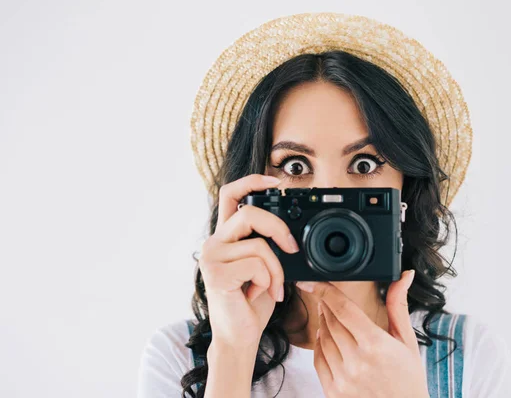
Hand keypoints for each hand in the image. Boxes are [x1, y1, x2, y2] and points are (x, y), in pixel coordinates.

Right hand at [197, 174, 298, 349]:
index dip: (252, 181)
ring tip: (273, 287)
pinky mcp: (216, 274)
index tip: (276, 182)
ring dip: (276, 269)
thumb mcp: (264, 266)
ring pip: (259, 244)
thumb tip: (291, 233)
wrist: (240, 335)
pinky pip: (256, 265)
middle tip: (292, 248)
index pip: (231, 194)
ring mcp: (212, 257)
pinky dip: (268, 281)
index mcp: (225, 235)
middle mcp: (214, 242)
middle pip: (249, 213)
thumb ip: (268, 244)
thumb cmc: (251, 301)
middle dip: (279, 229)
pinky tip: (260, 294)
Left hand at [295, 270, 428, 397]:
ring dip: (323, 323)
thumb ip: (398, 305)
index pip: (343, 309)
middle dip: (326, 305)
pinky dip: (319, 344)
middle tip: (325, 296)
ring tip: (327, 314)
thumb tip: (404, 276)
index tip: (311, 282)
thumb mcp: (407, 340)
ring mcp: (343, 378)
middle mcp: (357, 361)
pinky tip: (324, 336)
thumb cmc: (409, 378)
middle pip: (331, 321)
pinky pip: (318, 360)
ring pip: (323, 339)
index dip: (324, 291)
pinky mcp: (334, 391)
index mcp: (375, 345)